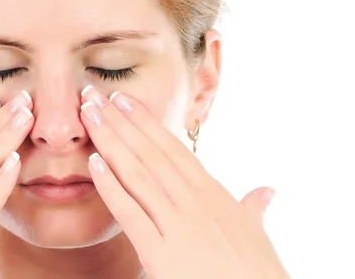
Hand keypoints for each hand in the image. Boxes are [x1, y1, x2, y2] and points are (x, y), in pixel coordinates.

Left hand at [79, 86, 289, 278]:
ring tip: (87, 115)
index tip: (122, 99)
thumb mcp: (256, 233)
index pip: (171, 148)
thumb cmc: (256, 270)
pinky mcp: (163, 253)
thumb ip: (253, 207)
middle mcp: (195, 200)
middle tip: (91, 94)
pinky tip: (93, 164)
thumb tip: (266, 191)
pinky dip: (111, 187)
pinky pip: (131, 214)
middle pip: (149, 151)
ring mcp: (179, 224)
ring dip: (109, 140)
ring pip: (138, 173)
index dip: (144, 121)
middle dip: (118, 120)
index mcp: (212, 193)